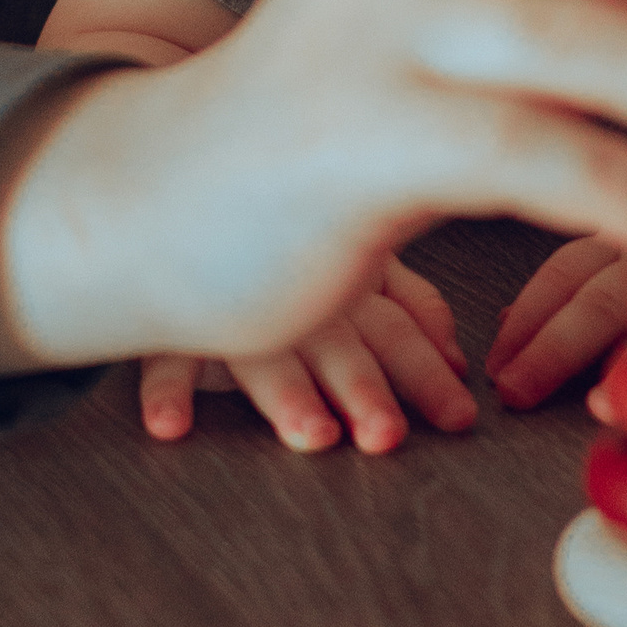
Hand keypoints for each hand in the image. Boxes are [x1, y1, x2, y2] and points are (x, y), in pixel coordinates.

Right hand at [139, 259, 476, 454]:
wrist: (188, 190)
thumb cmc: (296, 236)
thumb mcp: (363, 259)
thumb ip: (413, 305)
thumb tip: (458, 361)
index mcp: (351, 280)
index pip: (399, 330)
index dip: (429, 375)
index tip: (458, 419)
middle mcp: (299, 292)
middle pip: (341, 345)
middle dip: (365, 390)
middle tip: (387, 435)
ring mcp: (235, 305)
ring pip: (265, 353)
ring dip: (289, 396)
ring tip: (313, 435)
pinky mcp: (176, 321)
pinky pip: (168, 354)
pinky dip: (167, 389)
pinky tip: (170, 425)